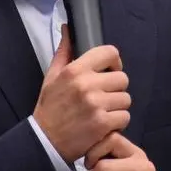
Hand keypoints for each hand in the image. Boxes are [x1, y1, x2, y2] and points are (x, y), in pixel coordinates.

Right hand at [32, 26, 130, 163]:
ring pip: (125, 99)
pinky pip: (124, 117)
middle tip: (105, 96)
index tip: (110, 71)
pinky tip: (104, 124)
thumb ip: (64, 52)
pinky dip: (117, 122)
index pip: (110, 53)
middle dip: (116, 88)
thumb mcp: (51, 76)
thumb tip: (68, 29)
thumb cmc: (50, 108)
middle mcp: (87, 85)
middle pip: (122, 78)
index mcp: (75, 70)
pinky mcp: (103, 124)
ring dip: (117, 107)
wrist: (44, 141)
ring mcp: (96, 105)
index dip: (114, 62)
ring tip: (103, 112)